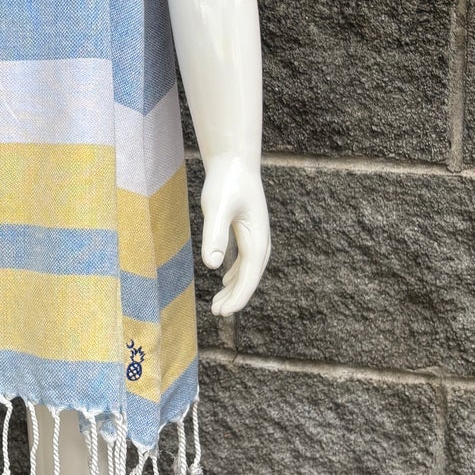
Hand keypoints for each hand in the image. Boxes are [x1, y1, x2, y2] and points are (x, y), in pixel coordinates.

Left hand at [198, 154, 270, 316]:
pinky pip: (246, 260)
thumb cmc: (226, 182)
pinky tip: (226, 281)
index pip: (249, 275)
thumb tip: (213, 266)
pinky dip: (236, 274)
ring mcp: (256, 236)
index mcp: (256, 238)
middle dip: (236, 297)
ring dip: (235, 288)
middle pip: (251, 277)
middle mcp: (261, 240)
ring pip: (248, 270)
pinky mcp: (248, 232)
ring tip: (219, 304)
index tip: (225, 312)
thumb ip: (215, 235)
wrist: (234, 161)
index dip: (238, 296)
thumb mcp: (217, 207)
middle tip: (218, 313)